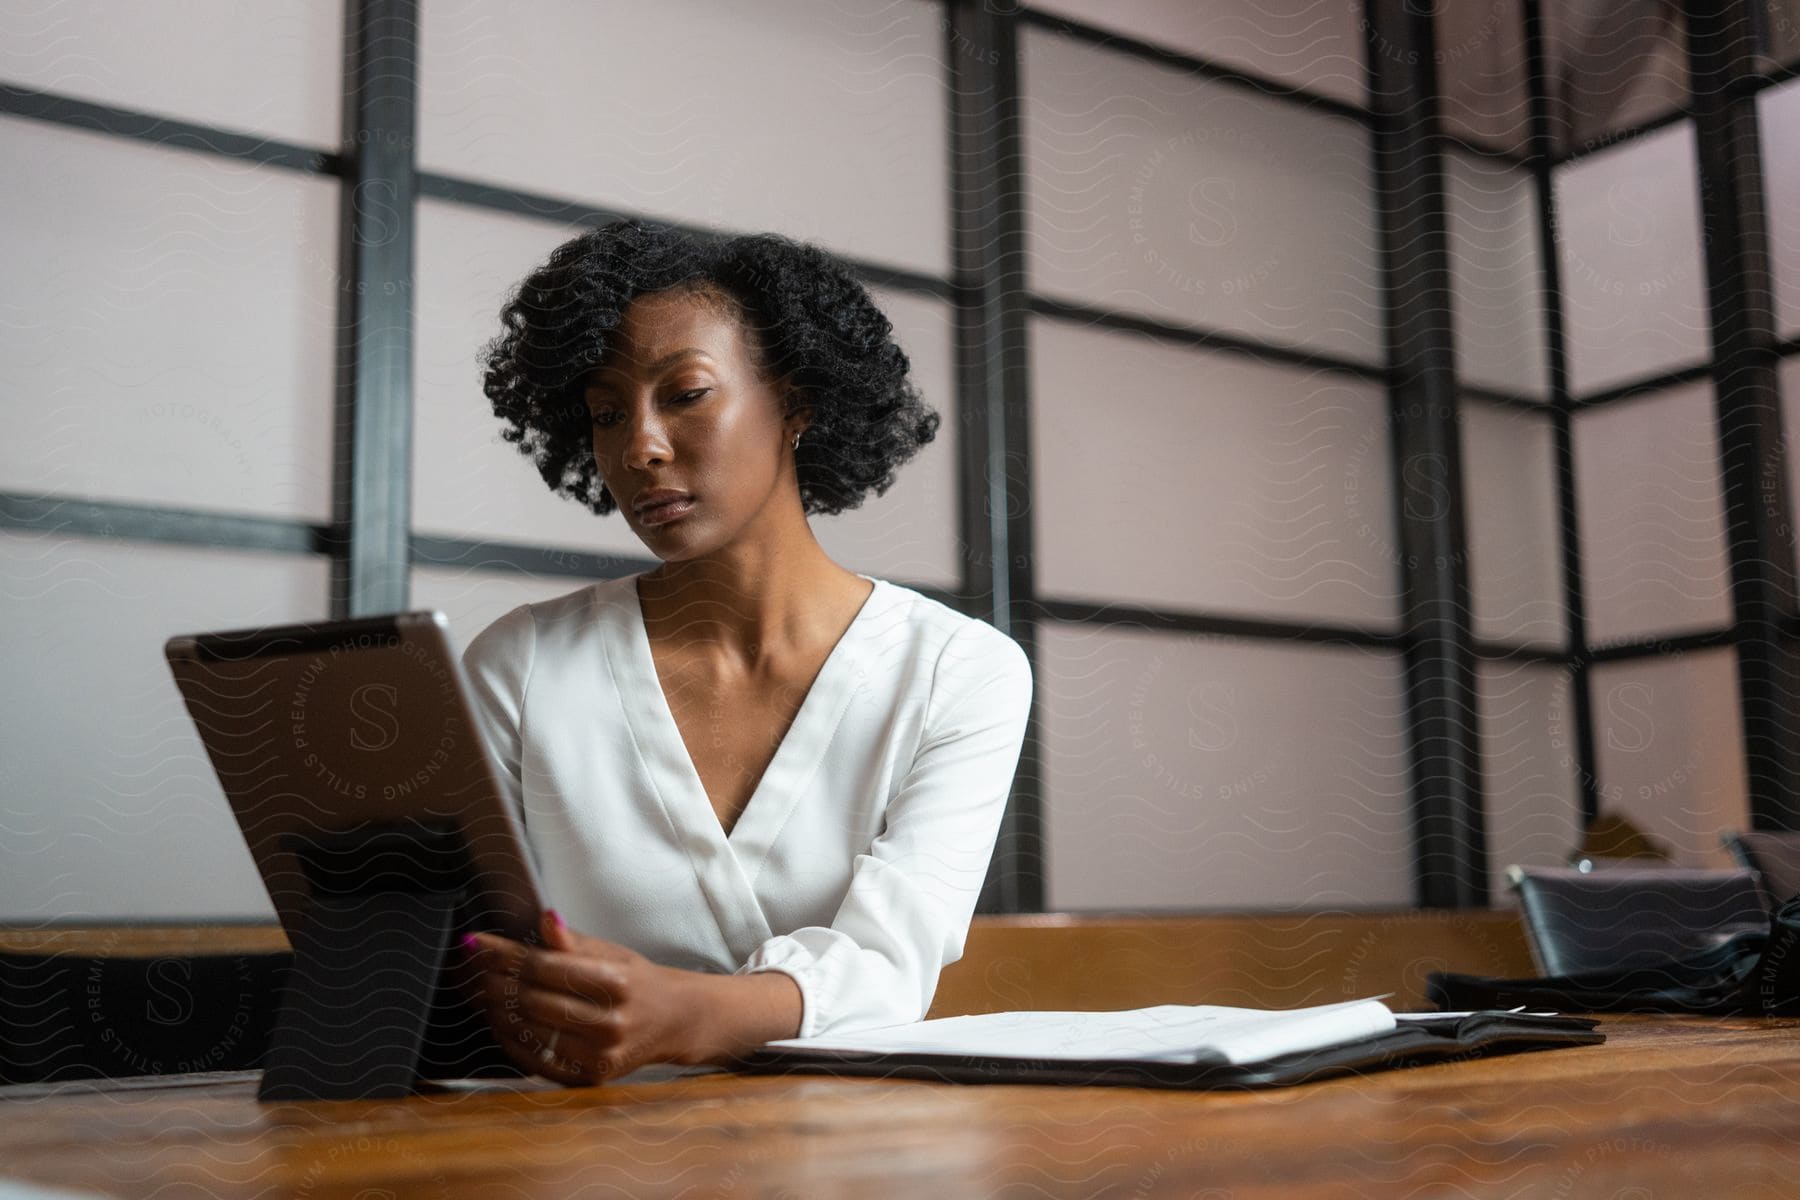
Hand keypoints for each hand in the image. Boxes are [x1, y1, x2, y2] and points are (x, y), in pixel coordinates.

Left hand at [461, 909, 709, 1084]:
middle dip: (491, 981)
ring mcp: (600, 1054)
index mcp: (616, 982)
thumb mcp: (612, 953)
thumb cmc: (636, 982)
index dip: (503, 954)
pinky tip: (497, 1021)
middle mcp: (610, 1022)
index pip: (544, 966)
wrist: (673, 1021)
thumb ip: (572, 941)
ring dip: (494, 1010)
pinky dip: (510, 1039)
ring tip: (475, 990)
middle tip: (467, 966)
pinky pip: (536, 1059)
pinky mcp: (590, 1077)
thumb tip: (544, 918)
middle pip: (531, 1000)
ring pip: (528, 1031)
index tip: (474, 942)